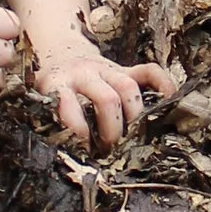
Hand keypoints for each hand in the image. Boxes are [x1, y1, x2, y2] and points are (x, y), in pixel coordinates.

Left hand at [35, 35, 174, 149]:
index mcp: (57, 84)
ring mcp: (106, 69)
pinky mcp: (124, 68)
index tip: (85, 152)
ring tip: (132, 138)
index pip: (69, 107)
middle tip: (111, 151)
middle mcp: (83, 73)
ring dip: (135, 117)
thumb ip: (49, 121)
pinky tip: (170, 102)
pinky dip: (163, 85)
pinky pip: (149, 71)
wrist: (57, 55)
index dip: (79, 133)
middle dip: (113, 131)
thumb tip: (60, 156)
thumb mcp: (40, 101)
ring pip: (129, 87)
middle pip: (107, 100)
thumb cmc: (50, 89)